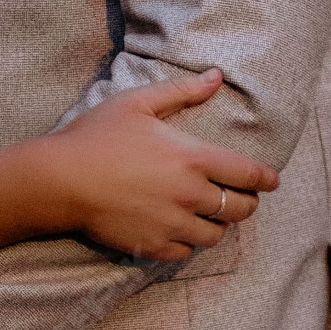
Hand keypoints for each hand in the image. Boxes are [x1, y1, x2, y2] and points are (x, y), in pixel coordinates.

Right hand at [44, 69, 278, 261]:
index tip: (271, 182)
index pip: (248, 175)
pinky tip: (180, 232)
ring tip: (209, 217)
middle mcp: (190, 195)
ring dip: (217, 226)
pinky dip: (189, 243)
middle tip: (241, 199)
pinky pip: (185, 252)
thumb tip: (216, 77)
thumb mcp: (138, 104)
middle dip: (246, 204)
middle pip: (240, 209)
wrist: (59, 179)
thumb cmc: (97, 136)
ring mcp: (172, 224)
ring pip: (215, 235)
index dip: (266, 179)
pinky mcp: (152, 245)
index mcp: (193, 158)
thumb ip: (182, 92)